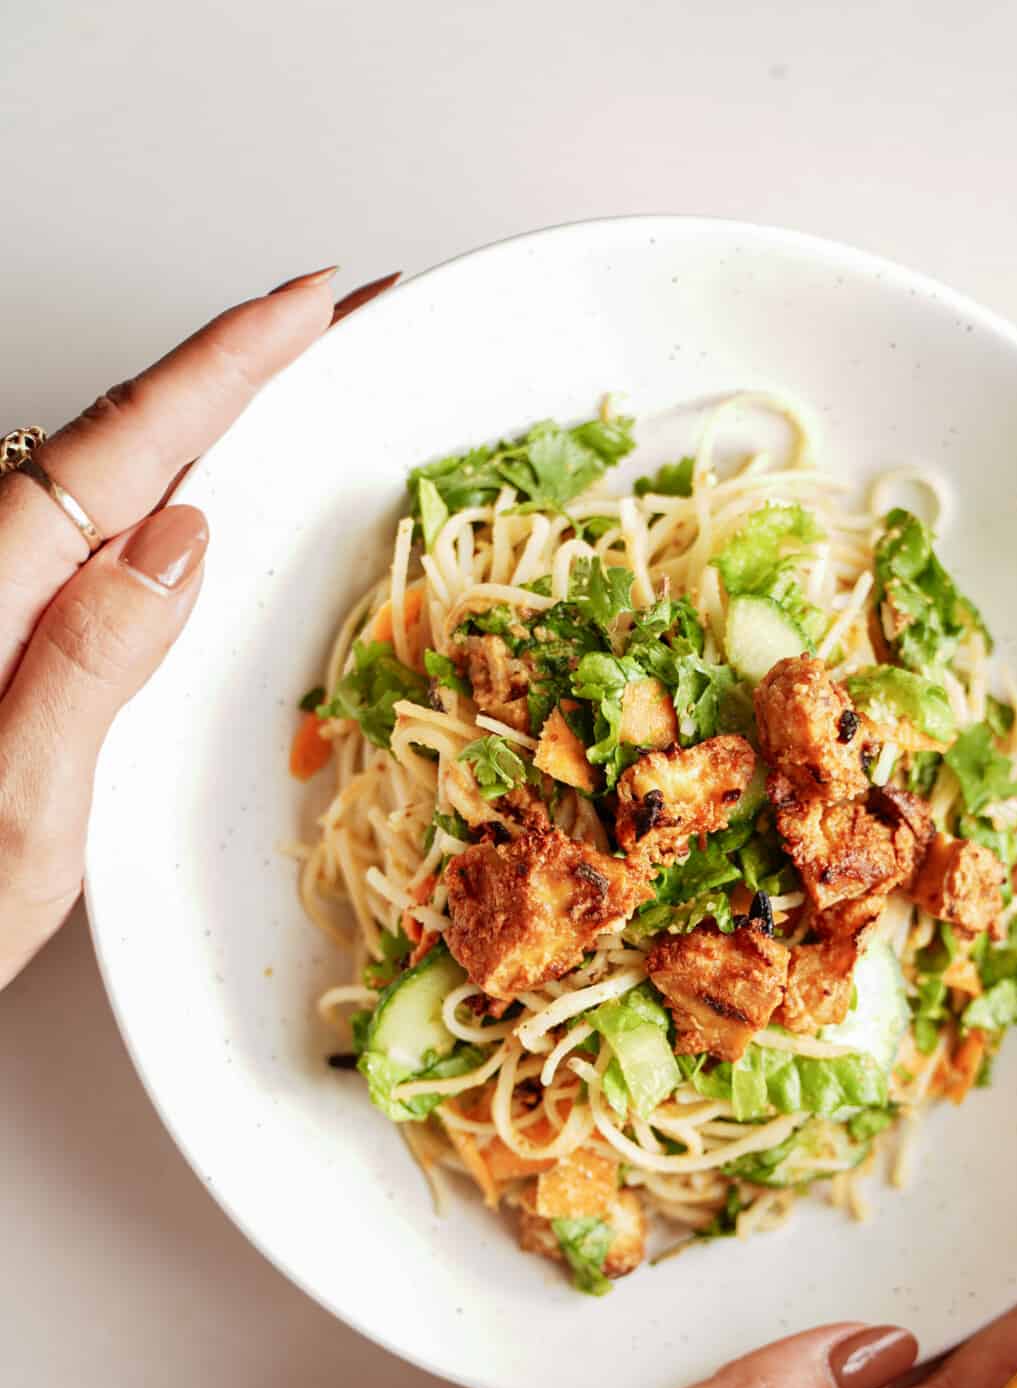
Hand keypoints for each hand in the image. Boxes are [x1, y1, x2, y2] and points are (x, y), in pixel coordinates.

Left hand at [0, 267, 396, 991]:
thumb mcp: (23, 812)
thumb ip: (89, 666)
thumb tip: (179, 540)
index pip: (129, 448)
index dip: (228, 364)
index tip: (315, 304)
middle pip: (125, 439)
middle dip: (239, 369)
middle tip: (340, 322)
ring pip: (112, 484)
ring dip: (209, 425)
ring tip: (295, 386)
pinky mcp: (7, 648)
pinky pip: (97, 543)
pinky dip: (166, 498)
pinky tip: (203, 503)